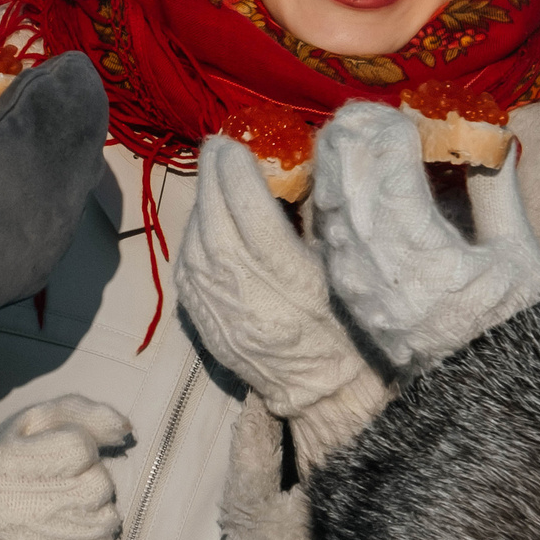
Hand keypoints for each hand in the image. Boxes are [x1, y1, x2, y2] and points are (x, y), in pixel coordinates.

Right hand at [0, 395, 131, 539]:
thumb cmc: (2, 464)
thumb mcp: (30, 424)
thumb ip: (81, 414)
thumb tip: (125, 429)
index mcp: (1, 465)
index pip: (78, 448)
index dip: (80, 447)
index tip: (63, 455)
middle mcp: (8, 511)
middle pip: (97, 487)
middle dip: (93, 478)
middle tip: (70, 482)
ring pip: (105, 522)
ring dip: (97, 509)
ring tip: (71, 506)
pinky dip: (94, 539)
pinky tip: (70, 532)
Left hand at [175, 137, 382, 417]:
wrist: (325, 396)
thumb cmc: (351, 330)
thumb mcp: (347, 273)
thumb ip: (321, 222)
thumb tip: (297, 168)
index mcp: (293, 283)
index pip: (253, 214)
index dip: (239, 173)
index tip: (236, 143)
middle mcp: (247, 296)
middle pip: (217, 221)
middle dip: (214, 177)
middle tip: (218, 146)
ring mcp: (219, 312)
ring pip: (196, 241)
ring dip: (202, 202)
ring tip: (212, 174)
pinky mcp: (203, 322)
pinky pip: (188, 266)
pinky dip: (194, 234)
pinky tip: (204, 217)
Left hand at [312, 101, 539, 374]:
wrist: (490, 393)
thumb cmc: (516, 324)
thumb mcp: (519, 255)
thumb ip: (496, 190)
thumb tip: (488, 133)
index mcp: (430, 266)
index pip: (393, 187)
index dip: (390, 143)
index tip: (401, 114)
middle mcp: (383, 279)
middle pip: (350, 195)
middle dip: (351, 145)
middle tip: (361, 110)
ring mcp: (360, 292)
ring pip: (330, 215)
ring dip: (333, 167)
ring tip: (345, 129)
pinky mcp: (349, 300)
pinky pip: (326, 240)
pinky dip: (328, 200)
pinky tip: (334, 174)